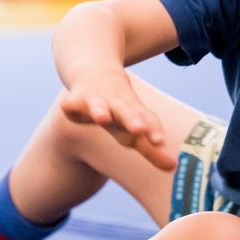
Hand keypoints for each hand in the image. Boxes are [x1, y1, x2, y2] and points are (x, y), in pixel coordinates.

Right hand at [58, 69, 176, 170]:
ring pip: (99, 104)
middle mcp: (118, 105)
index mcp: (134, 113)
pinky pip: (72, 101)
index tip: (159, 141)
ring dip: (100, 110)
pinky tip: (66, 106)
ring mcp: (96, 100)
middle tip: (139, 129)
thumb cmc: (120, 109)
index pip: (148, 121)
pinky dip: (69, 103)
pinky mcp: (76, 98)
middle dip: (132, 119)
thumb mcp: (135, 128)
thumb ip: (152, 151)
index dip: (153, 130)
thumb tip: (173, 167)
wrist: (97, 71)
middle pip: (126, 111)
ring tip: (102, 118)